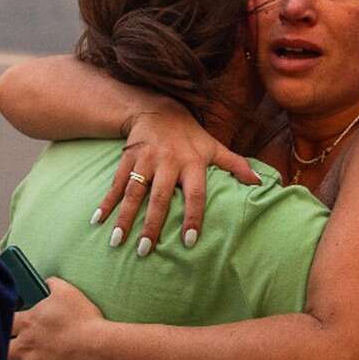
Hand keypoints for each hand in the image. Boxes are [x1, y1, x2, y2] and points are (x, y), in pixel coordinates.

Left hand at [7, 278, 105, 359]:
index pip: (4, 324)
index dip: (6, 326)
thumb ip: (53, 284)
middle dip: (6, 349)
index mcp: (28, 323)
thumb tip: (47, 281)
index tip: (12, 327)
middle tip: (15, 348)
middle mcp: (25, 345)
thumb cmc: (83, 319)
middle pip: (2, 350)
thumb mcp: (68, 293)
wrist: (97, 348)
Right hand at [92, 104, 260, 252]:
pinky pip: (115, 183)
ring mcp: (145, 160)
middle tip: (145, 251)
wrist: (158, 108)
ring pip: (134, 192)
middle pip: (159, 198)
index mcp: (192, 163)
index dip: (192, 217)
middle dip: (152, 225)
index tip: (189, 242)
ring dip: (124, 217)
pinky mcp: (128, 158)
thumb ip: (236, 165)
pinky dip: (106, 201)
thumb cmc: (190, 135)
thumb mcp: (214, 146)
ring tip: (116, 241)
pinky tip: (97, 220)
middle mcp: (168, 162)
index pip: (195, 194)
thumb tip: (261, 182)